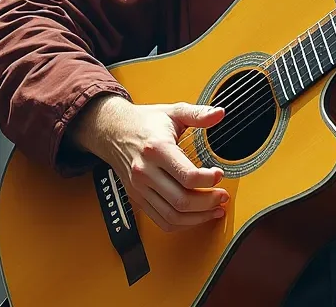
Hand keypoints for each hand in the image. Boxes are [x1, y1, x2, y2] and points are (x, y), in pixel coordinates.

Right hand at [69, 95, 228, 231]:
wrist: (113, 130)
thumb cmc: (145, 122)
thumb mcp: (173, 111)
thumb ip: (197, 113)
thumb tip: (219, 113)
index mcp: (157, 149)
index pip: (187, 176)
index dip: (209, 179)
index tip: (219, 174)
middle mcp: (146, 172)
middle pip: (181, 201)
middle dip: (208, 202)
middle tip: (223, 196)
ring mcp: (140, 188)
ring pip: (172, 216)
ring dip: (198, 217)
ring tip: (215, 209)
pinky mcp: (138, 198)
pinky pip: (161, 221)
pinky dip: (182, 224)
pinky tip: (197, 216)